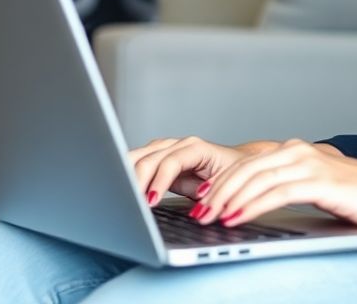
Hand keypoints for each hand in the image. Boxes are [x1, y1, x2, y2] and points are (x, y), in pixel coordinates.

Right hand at [129, 136, 244, 205]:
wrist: (233, 164)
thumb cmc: (231, 174)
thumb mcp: (227, 185)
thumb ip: (213, 195)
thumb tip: (200, 212)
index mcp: (196, 147)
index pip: (171, 162)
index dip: (159, 182)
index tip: (151, 202)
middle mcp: (177, 145)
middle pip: (149, 158)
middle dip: (138, 181)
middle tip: (131, 204)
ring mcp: (163, 149)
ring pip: (137, 157)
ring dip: (128, 177)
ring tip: (124, 198)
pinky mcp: (155, 158)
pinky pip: (135, 163)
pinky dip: (127, 176)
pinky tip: (123, 191)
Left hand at [188, 139, 356, 229]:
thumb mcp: (317, 190)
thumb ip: (288, 190)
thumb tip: (254, 207)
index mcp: (294, 151)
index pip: (245, 165)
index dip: (220, 183)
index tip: (200, 202)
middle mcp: (298, 151)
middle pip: (244, 169)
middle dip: (216, 193)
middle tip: (196, 214)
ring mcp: (309, 164)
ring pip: (256, 179)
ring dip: (228, 201)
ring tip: (209, 219)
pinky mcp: (320, 181)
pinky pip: (277, 193)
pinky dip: (252, 206)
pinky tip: (237, 218)